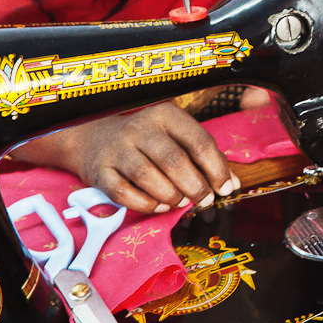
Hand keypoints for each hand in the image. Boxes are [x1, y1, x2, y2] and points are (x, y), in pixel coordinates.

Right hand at [57, 103, 240, 213]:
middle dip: (195, 186)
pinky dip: (145, 204)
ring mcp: (117, 149)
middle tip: (203, 199)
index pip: (198, 141)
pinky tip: (158, 206)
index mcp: (165, 115)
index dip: (216, 169)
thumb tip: (232, 183)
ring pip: (148, 177)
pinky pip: (124, 193)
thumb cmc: (144, 141)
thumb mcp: (174, 138)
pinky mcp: (100, 170)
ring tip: (179, 201)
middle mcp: (139, 128)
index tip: (225, 188)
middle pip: (174, 161)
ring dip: (170, 196)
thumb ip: (203, 157)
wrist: (91, 139)